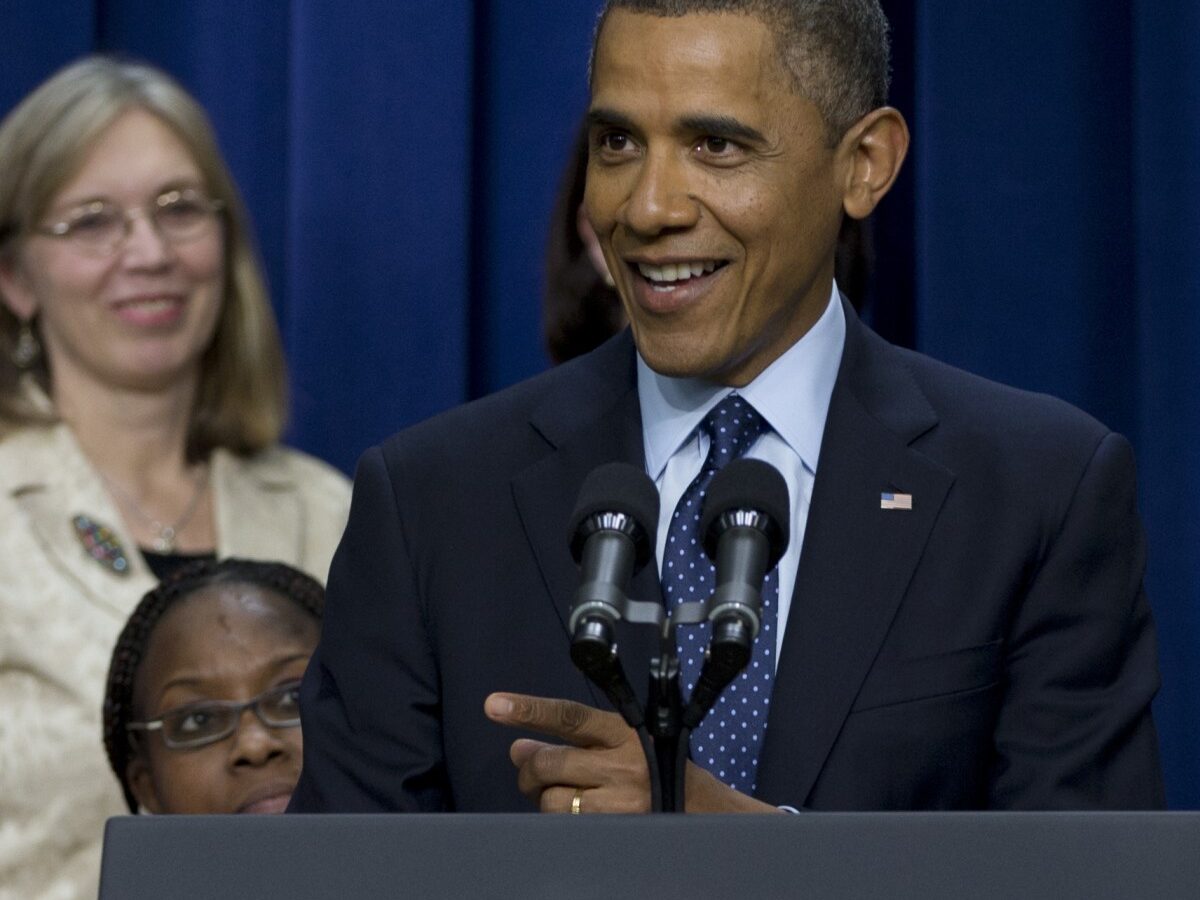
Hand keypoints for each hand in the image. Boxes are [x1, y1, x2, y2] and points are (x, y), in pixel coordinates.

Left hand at [484, 692, 784, 813]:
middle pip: (551, 761)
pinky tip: (574, 815)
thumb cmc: (658, 771)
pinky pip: (566, 826)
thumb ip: (573, 742)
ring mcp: (620, 801)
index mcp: (624, 732)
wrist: (705, 813)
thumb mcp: (623, 743)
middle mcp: (622, 764)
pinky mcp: (617, 829)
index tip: (494, 705)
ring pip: (553, 799)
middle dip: (530, 769)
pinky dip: (560, 820)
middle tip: (531, 772)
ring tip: (562, 796)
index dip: (529, 709)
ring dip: (545, 798)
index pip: (568, 716)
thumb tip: (519, 746)